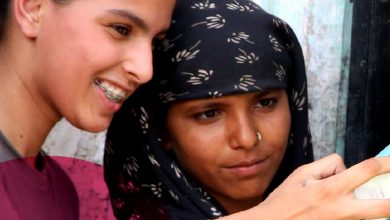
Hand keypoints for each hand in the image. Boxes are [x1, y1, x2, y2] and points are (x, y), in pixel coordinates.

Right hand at [259, 154, 389, 219]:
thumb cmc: (284, 200)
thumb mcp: (301, 174)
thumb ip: (326, 166)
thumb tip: (344, 167)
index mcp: (331, 189)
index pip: (366, 171)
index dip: (386, 163)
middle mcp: (342, 209)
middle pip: (383, 206)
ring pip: (370, 213)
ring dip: (368, 204)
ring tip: (345, 198)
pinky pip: (356, 218)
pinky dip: (353, 211)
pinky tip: (333, 208)